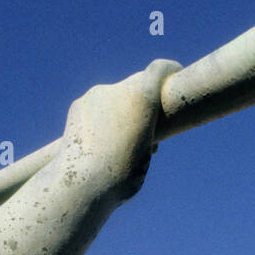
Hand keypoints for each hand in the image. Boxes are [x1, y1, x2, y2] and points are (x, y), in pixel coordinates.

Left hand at [59, 59, 181, 201]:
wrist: (80, 185)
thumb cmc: (121, 176)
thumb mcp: (145, 155)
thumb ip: (147, 133)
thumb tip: (143, 133)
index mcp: (142, 98)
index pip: (160, 69)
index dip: (170, 71)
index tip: (176, 75)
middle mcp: (117, 89)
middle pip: (137, 82)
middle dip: (145, 96)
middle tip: (149, 120)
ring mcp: (94, 95)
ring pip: (116, 95)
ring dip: (122, 109)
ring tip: (121, 138)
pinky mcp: (78, 105)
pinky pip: (97, 105)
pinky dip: (103, 117)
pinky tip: (100, 140)